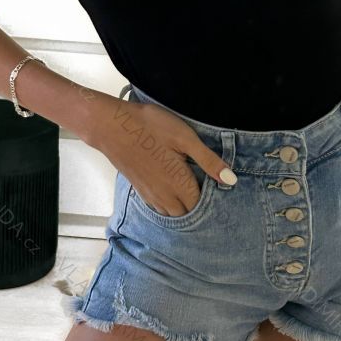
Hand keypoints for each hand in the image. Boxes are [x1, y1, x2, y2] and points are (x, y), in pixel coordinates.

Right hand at [84, 94, 237, 216]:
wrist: (110, 126)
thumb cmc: (149, 126)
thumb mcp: (185, 138)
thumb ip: (208, 160)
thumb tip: (230, 180)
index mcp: (179, 183)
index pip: (200, 206)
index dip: (212, 202)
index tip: (219, 192)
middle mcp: (164, 194)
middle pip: (186, 213)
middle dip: (197, 209)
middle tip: (207, 193)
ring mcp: (149, 193)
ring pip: (170, 213)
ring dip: (182, 208)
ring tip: (191, 194)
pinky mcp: (138, 188)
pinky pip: (157, 207)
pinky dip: (167, 205)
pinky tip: (171, 192)